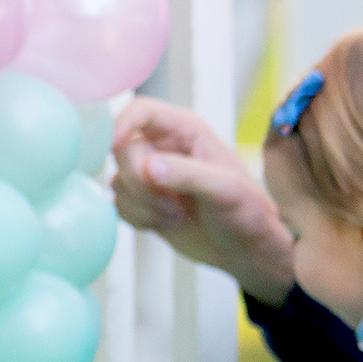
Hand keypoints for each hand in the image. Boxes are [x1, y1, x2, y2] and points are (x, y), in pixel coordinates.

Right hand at [111, 98, 295, 303]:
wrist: (247, 250)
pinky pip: (119, 204)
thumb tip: (149, 168)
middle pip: (122, 149)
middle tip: (169, 205)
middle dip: (139, 181)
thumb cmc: (248, 214)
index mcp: (186, 130)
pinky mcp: (144, 200)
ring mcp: (151, 174)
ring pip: (118, 180)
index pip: (142, 111)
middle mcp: (164, 146)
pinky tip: (167, 223)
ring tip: (177, 215)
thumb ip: (189, 175)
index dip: (122, 124)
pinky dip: (139, 218)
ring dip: (143, 204)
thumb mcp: (228, 191)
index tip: (114, 146)